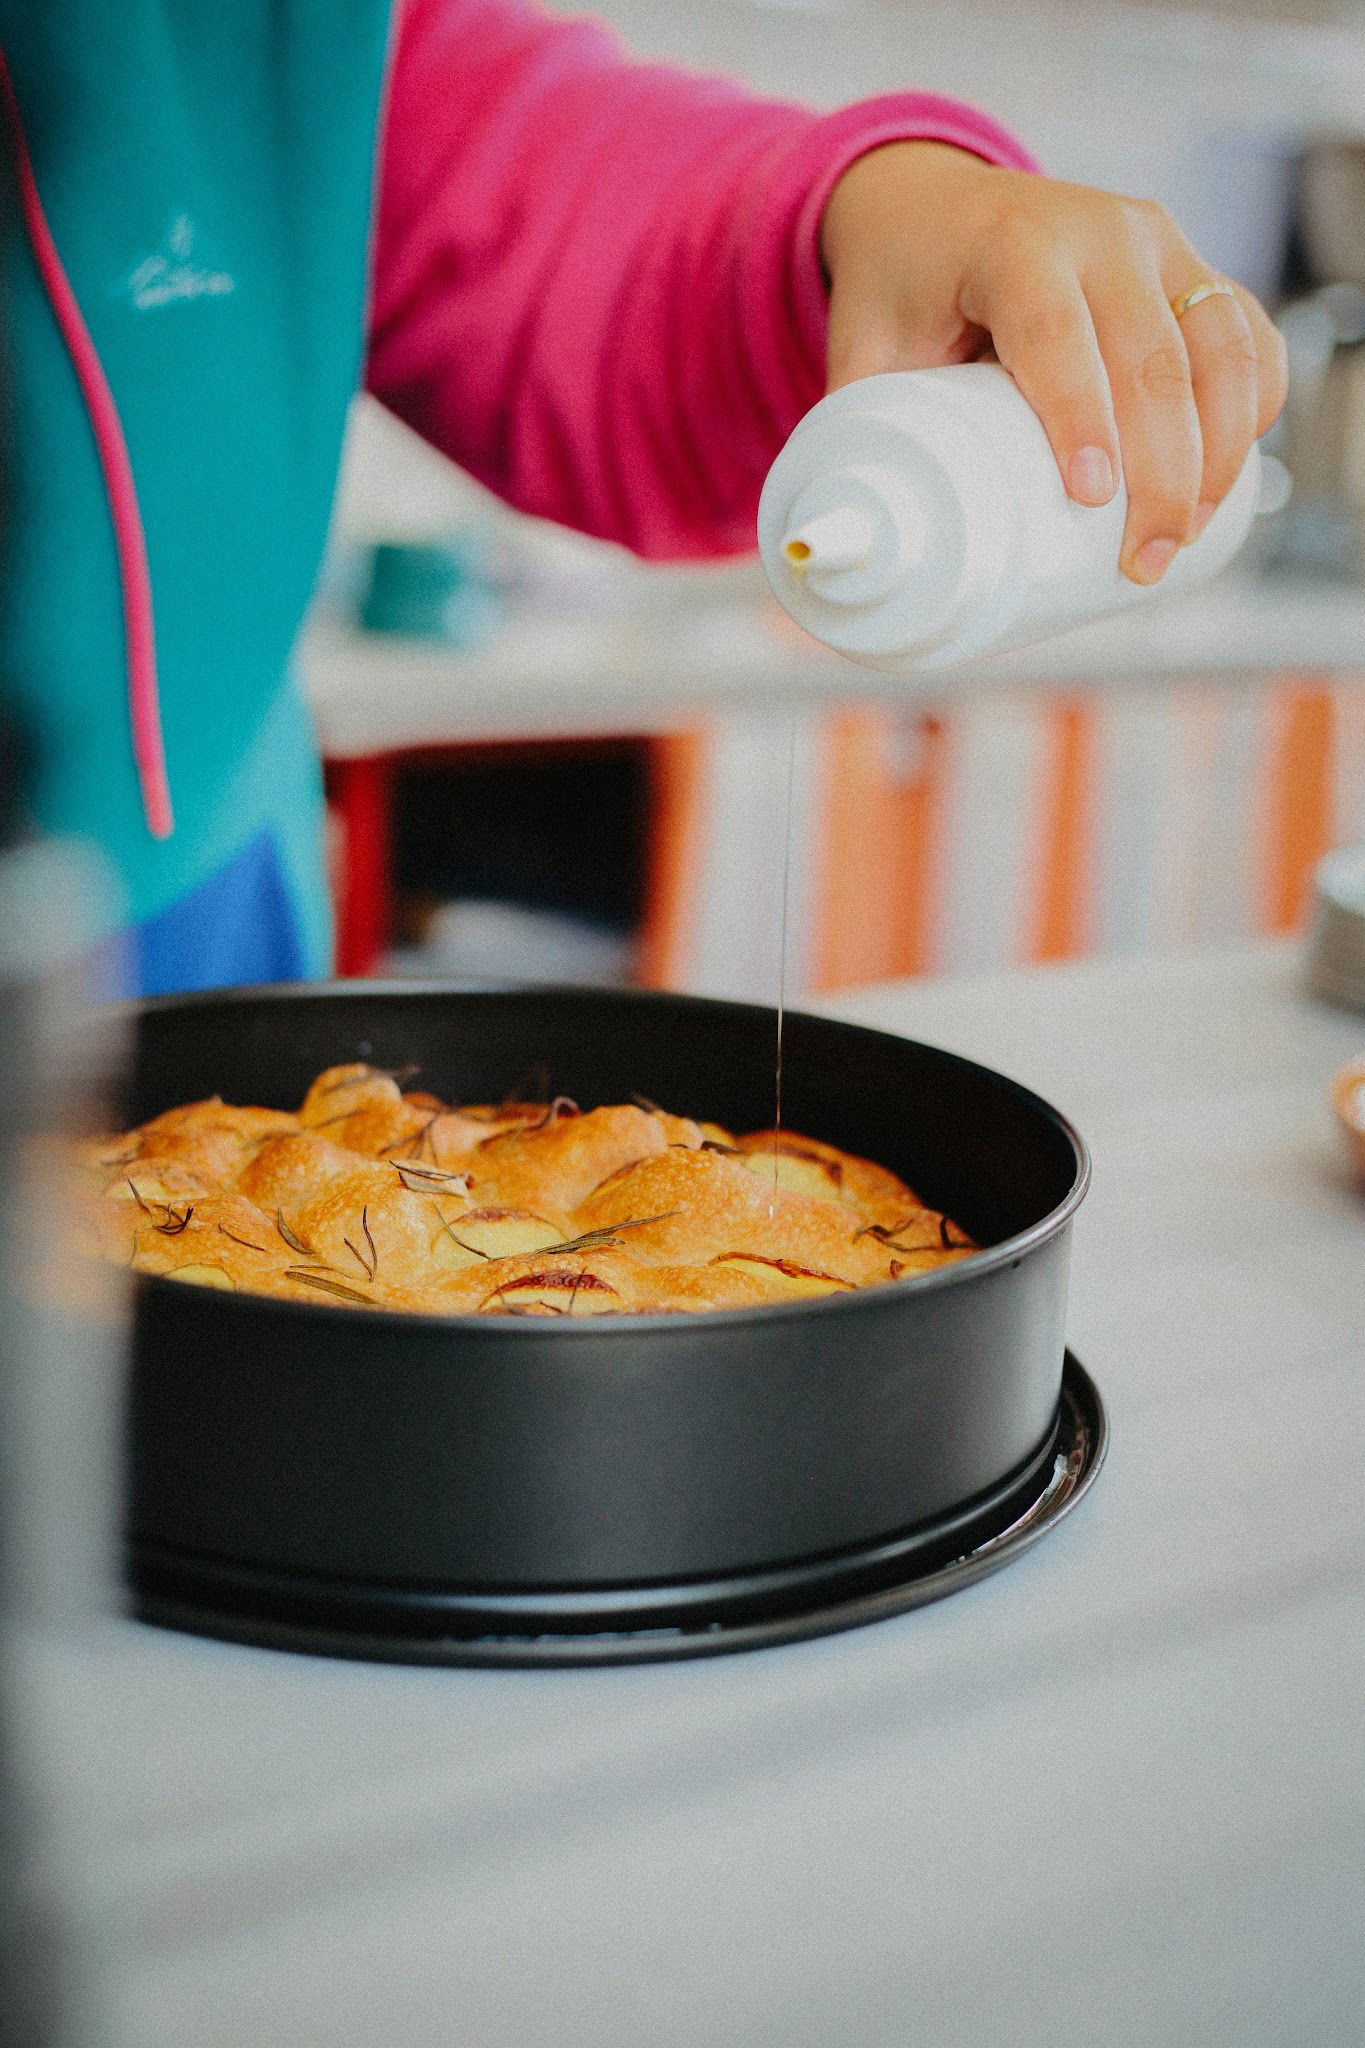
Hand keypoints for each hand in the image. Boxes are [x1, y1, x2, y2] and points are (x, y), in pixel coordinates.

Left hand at [820, 142, 1286, 582]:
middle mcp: (1100, 231)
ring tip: (1186, 538)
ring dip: (1219, 450)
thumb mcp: (859, 351)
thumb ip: (851, 436)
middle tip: (1142, 561)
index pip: (1056, 331)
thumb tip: (845, 548)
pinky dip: (1251, 404)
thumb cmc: (896, 290)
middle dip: (1163, 471)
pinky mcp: (1191, 266)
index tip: (1092, 498)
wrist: (934, 204)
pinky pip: (1244, 336)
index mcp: (1013, 242)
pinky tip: (1230, 473)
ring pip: (1219, 347)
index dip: (1079, 415)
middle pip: (1152, 356)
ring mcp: (1158, 243)